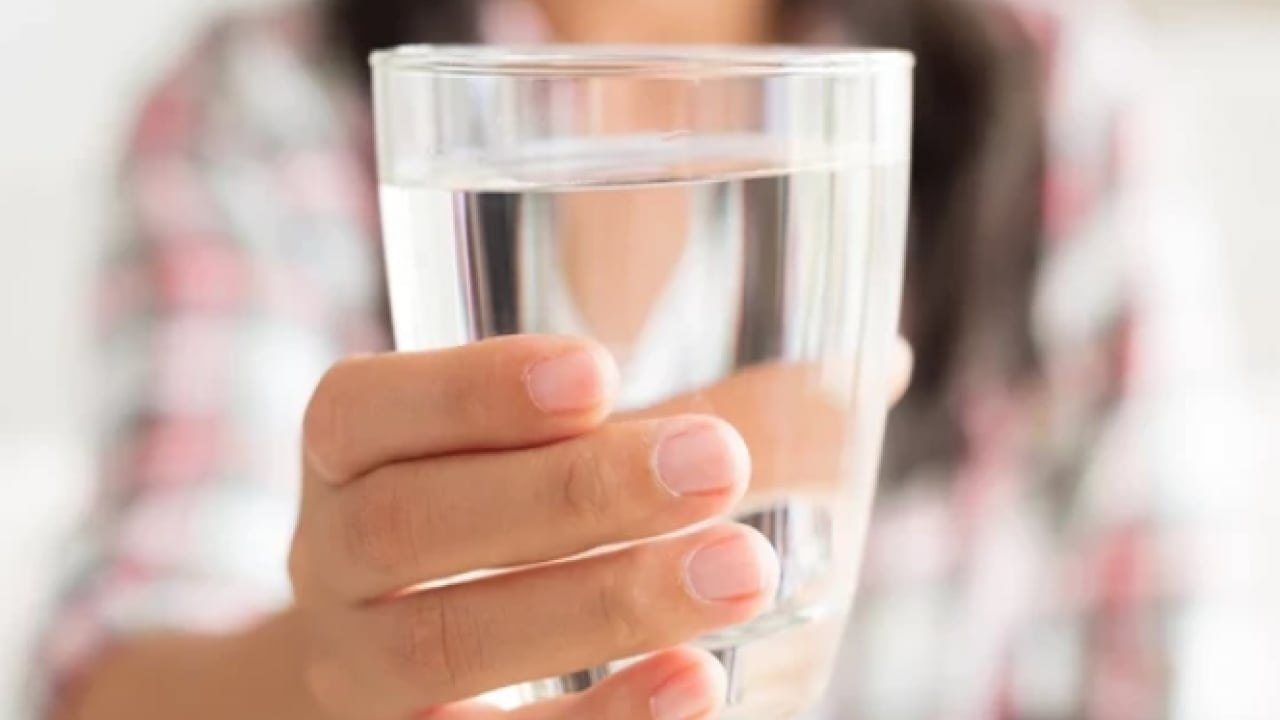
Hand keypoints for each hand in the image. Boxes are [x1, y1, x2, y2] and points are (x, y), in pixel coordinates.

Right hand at [289, 335, 779, 719]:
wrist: (406, 688)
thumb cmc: (507, 537)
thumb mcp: (550, 462)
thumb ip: (685, 413)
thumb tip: (867, 367)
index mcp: (348, 460)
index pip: (361, 411)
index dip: (470, 389)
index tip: (600, 372)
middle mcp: (329, 565)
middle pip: (407, 524)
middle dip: (568, 493)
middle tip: (717, 463)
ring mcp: (358, 677)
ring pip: (442, 645)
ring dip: (597, 605)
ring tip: (739, 571)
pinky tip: (697, 686)